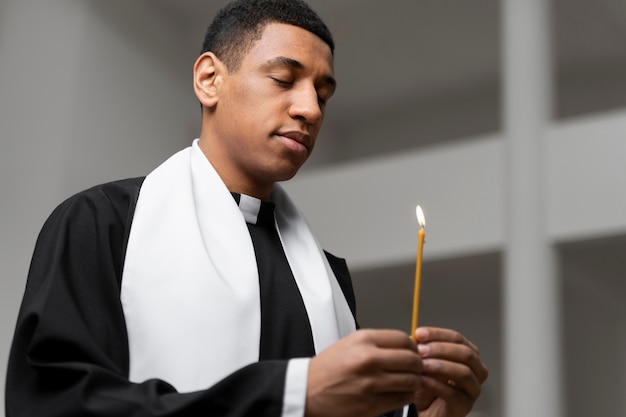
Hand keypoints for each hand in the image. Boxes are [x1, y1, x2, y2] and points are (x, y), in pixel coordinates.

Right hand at [306, 329, 421, 416]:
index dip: (413, 347)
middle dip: (418, 365)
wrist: (306, 391)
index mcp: (363, 340)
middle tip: (415, 368)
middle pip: (411, 359)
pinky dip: (406, 396)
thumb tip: (405, 345)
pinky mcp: (370, 404)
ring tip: (408, 382)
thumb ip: (377, 343)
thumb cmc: (327, 368)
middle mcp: (368, 359)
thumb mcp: (349, 344)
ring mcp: (370, 383)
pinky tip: (400, 393)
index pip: (404, 339)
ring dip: (414, 382)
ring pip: (411, 381)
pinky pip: (402, 399)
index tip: (413, 352)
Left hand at [414, 327, 488, 416]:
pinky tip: (422, 380)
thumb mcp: (424, 362)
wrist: (426, 411)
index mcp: (468, 355)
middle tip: (421, 350)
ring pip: (464, 372)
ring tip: (422, 365)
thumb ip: (423, 349)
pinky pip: (453, 393)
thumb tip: (416, 336)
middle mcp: (476, 371)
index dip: (438, 334)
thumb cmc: (428, 386)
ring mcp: (473, 389)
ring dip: (440, 366)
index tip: (419, 333)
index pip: (457, 338)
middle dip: (441, 349)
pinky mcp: (466, 406)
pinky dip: (436, 384)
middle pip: (465, 353)